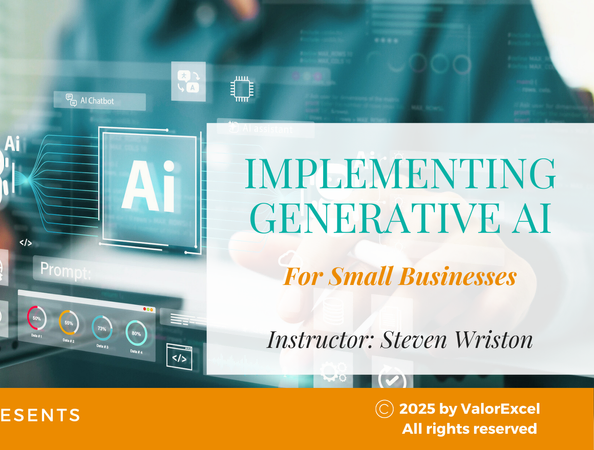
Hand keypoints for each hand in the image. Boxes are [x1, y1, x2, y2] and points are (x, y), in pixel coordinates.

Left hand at [229, 191, 536, 371]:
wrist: (482, 265)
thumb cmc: (397, 260)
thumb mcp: (346, 257)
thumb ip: (297, 256)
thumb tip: (234, 244)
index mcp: (388, 202)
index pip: (344, 221)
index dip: (311, 265)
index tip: (285, 314)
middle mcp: (432, 213)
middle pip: (388, 256)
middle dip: (348, 307)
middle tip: (317, 342)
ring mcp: (477, 242)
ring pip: (435, 281)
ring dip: (401, 317)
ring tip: (375, 342)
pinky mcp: (511, 277)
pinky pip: (480, 310)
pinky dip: (455, 330)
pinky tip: (441, 335)